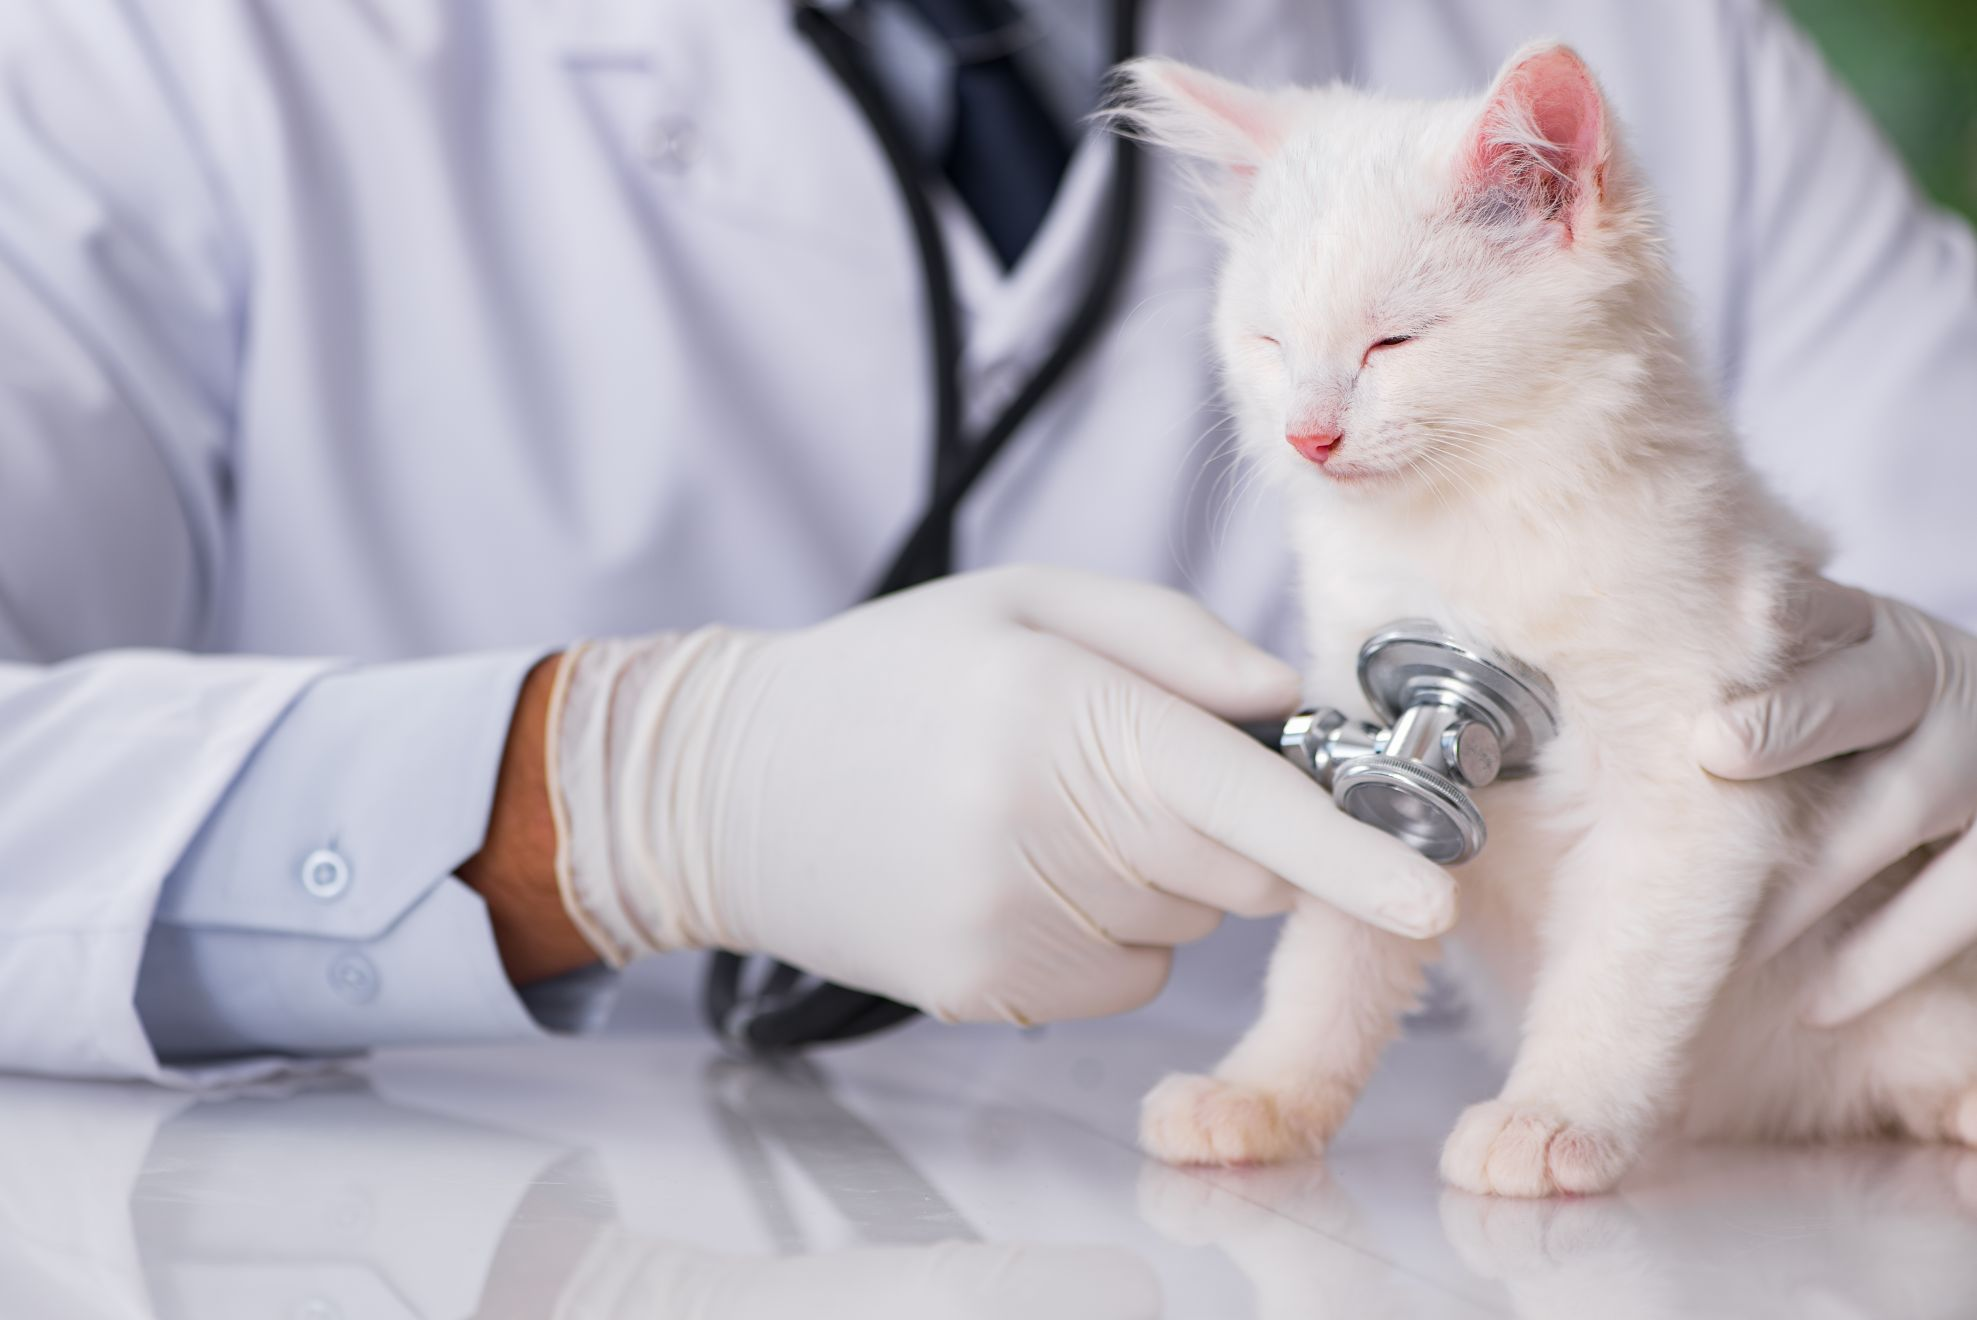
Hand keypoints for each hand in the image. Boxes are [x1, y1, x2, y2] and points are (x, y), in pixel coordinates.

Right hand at [548, 566, 1456, 1025]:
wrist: (728, 787)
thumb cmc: (890, 678)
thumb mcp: (1024, 604)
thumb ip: (1171, 639)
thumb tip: (1289, 701)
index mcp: (1052, 714)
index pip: (1235, 795)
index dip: (1348, 852)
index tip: (1435, 895)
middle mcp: (1036, 833)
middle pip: (1239, 869)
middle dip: (1237, 824)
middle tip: (1138, 759)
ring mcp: (1009, 930)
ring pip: (1189, 924)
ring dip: (1163, 872)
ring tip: (1042, 809)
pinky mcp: (989, 991)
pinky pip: (1129, 973)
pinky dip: (1111, 925)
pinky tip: (1021, 870)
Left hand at [1694, 580, 1976, 1024]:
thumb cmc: (1848, 712)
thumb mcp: (1813, 670)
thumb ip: (1735, 678)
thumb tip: (1580, 685)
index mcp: (1868, 628)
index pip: (1815, 612)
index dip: (1774, 620)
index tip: (1716, 631)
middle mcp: (1935, 678)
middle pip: (1866, 694)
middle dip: (1791, 721)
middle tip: (1711, 746)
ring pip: (1905, 808)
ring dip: (1814, 875)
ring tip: (1733, 933)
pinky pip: (1957, 903)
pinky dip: (1885, 956)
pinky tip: (1819, 1003)